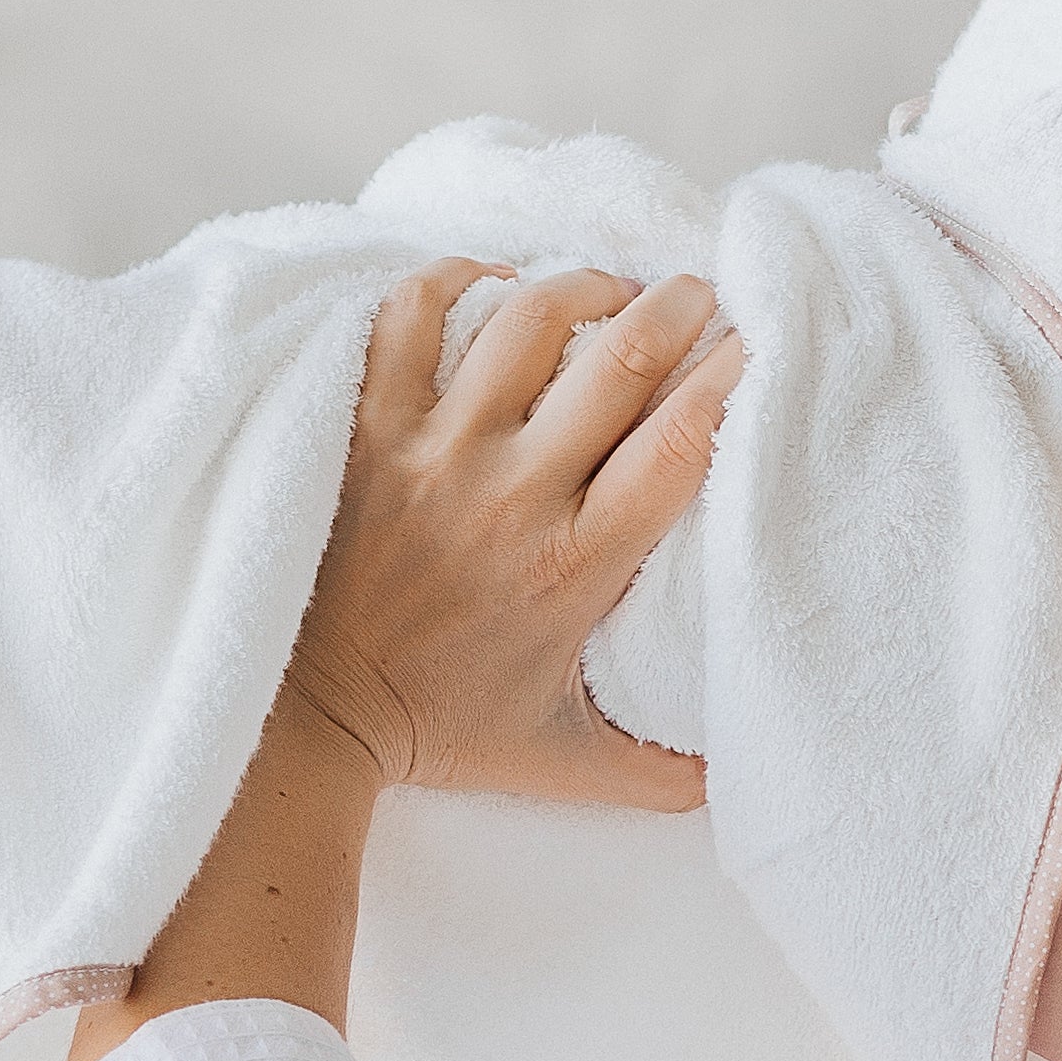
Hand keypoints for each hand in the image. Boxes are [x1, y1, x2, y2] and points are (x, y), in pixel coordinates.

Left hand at [286, 260, 742, 809]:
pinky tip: (489, 284)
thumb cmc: (435, 730)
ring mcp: (434, 451)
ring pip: (527, 319)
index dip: (733, 378)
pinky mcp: (364, 427)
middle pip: (621, 357)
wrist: (303, 717)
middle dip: (677, 307)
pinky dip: (455, 280)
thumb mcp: (565, 762)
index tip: (758, 347)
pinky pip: (412, 315)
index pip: (682, 441)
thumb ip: (658, 772)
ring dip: (582, 286)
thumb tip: (730, 780)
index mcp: (578, 563)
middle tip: (698, 292)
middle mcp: (514, 492)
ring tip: (607, 287)